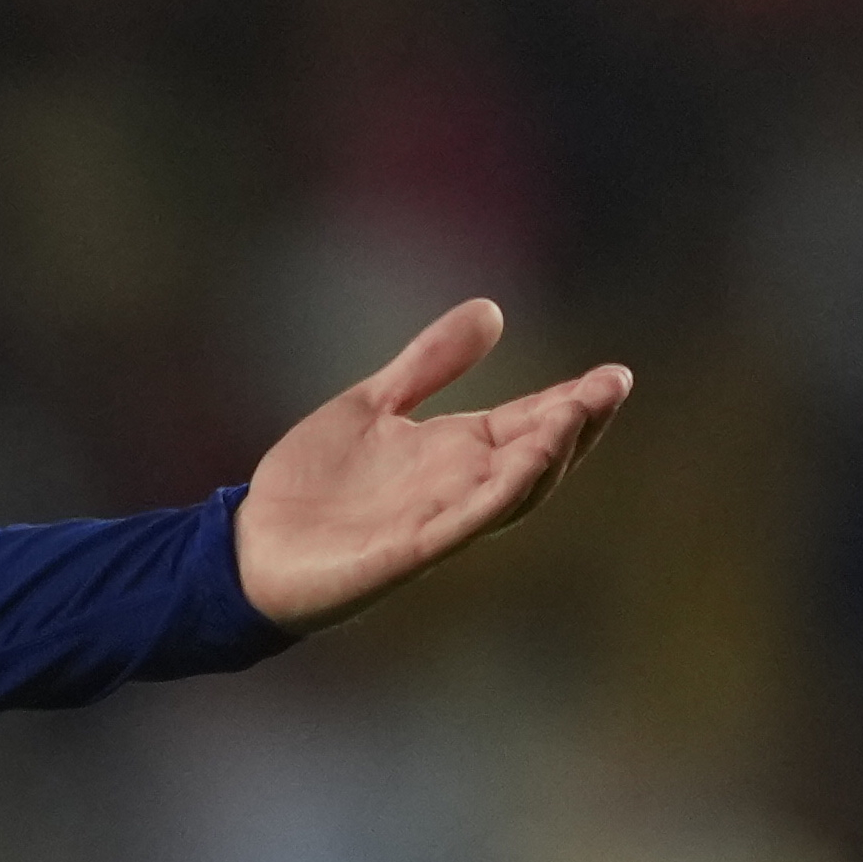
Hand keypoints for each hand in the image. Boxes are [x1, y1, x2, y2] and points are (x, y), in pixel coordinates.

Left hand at [234, 299, 629, 631]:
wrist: (249, 547)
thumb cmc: (311, 486)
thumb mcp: (371, 406)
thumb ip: (427, 364)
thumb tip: (492, 310)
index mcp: (455, 452)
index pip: (530, 422)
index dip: (572, 401)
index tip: (613, 374)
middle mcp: (458, 486)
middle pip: (537, 456)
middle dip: (577, 424)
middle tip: (612, 386)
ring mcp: (438, 520)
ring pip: (512, 492)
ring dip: (548, 456)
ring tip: (576, 415)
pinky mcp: (410, 551)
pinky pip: (466, 523)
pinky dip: (497, 495)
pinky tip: (523, 465)